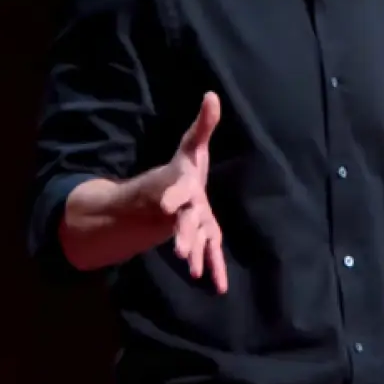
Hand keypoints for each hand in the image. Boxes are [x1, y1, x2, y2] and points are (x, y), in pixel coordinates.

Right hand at [159, 91, 227, 292]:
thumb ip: (203, 125)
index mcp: (181, 184)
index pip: (177, 188)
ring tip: (194, 270)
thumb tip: (212, 95)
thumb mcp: (190, 147)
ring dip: (193, 253)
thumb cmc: (182, 170)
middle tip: (180, 250)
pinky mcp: (200, 237)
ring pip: (192, 239)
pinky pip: (208, 254)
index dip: (172, 195)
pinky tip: (219, 287)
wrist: (165, 196)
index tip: (167, 204)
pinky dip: (214, 269)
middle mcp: (183, 207)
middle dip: (182, 233)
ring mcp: (189, 224)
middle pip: (182, 220)